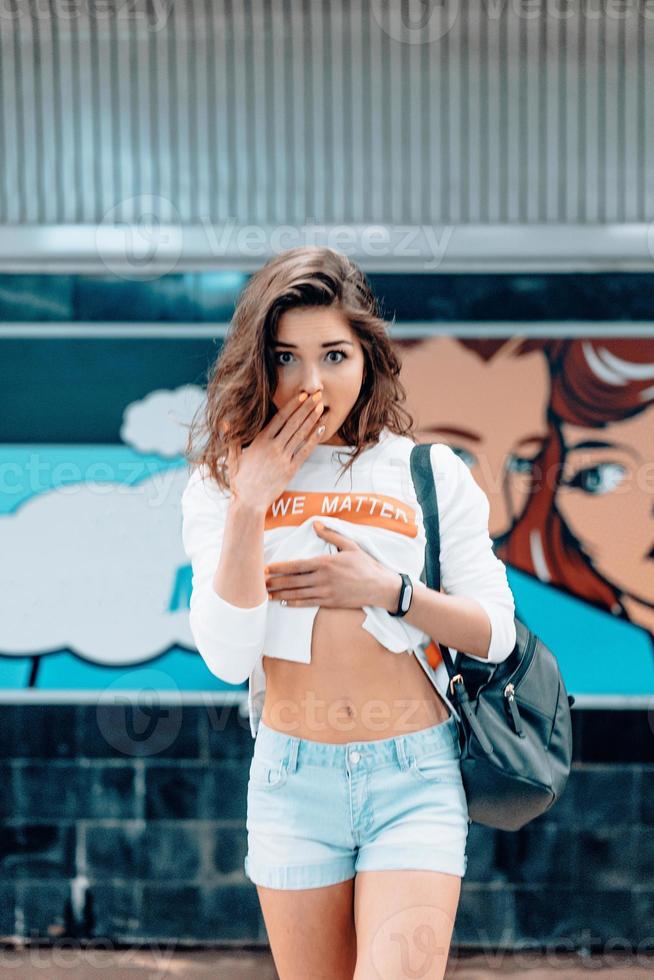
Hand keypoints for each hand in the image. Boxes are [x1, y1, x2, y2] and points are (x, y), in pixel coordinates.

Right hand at [225, 391, 325, 511]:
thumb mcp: (232, 457)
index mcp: (260, 441)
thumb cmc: (240, 480)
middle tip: (317, 395)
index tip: (302, 395)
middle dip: (306, 408)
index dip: (292, 406)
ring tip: (322, 407)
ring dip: (312, 419)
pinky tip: (321, 428)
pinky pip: (305, 451)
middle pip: (293, 423)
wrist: (249, 502)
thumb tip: (224, 421)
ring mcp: (283, 458)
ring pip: (300, 434)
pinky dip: (314, 439)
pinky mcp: (291, 469)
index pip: (279, 418)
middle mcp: (273, 447)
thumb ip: (232, 438)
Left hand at [265, 522, 401, 609]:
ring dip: (281, 594)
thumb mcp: (350, 545)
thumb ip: (330, 535)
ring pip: (298, 593)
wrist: (379, 587)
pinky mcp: (330, 602)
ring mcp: (326, 592)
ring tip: (267, 594)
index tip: (268, 568)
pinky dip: (294, 603)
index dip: (280, 568)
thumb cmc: (365, 565)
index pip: (297, 565)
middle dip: (275, 582)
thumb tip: (315, 524)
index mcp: (325, 563)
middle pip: (293, 581)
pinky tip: (284, 602)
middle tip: (260, 583)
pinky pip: (308, 603)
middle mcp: (323, 578)